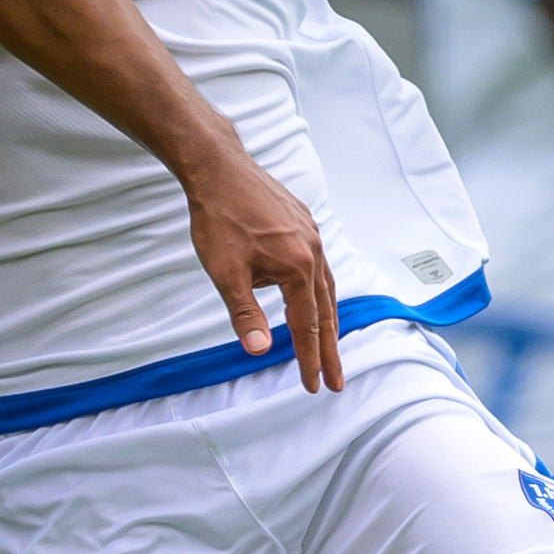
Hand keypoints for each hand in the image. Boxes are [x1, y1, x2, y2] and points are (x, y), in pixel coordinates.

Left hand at [182, 153, 345, 390]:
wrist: (218, 168)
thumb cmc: (218, 218)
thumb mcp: (226, 273)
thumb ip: (245, 314)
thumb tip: (260, 351)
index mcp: (298, 267)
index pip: (307, 326)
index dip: (310, 359)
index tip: (314, 385)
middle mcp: (313, 252)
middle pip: (326, 311)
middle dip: (330, 349)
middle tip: (335, 380)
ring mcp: (311, 235)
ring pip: (326, 286)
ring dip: (327, 319)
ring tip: (328, 345)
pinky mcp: (302, 222)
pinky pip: (318, 264)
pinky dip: (319, 288)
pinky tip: (310, 293)